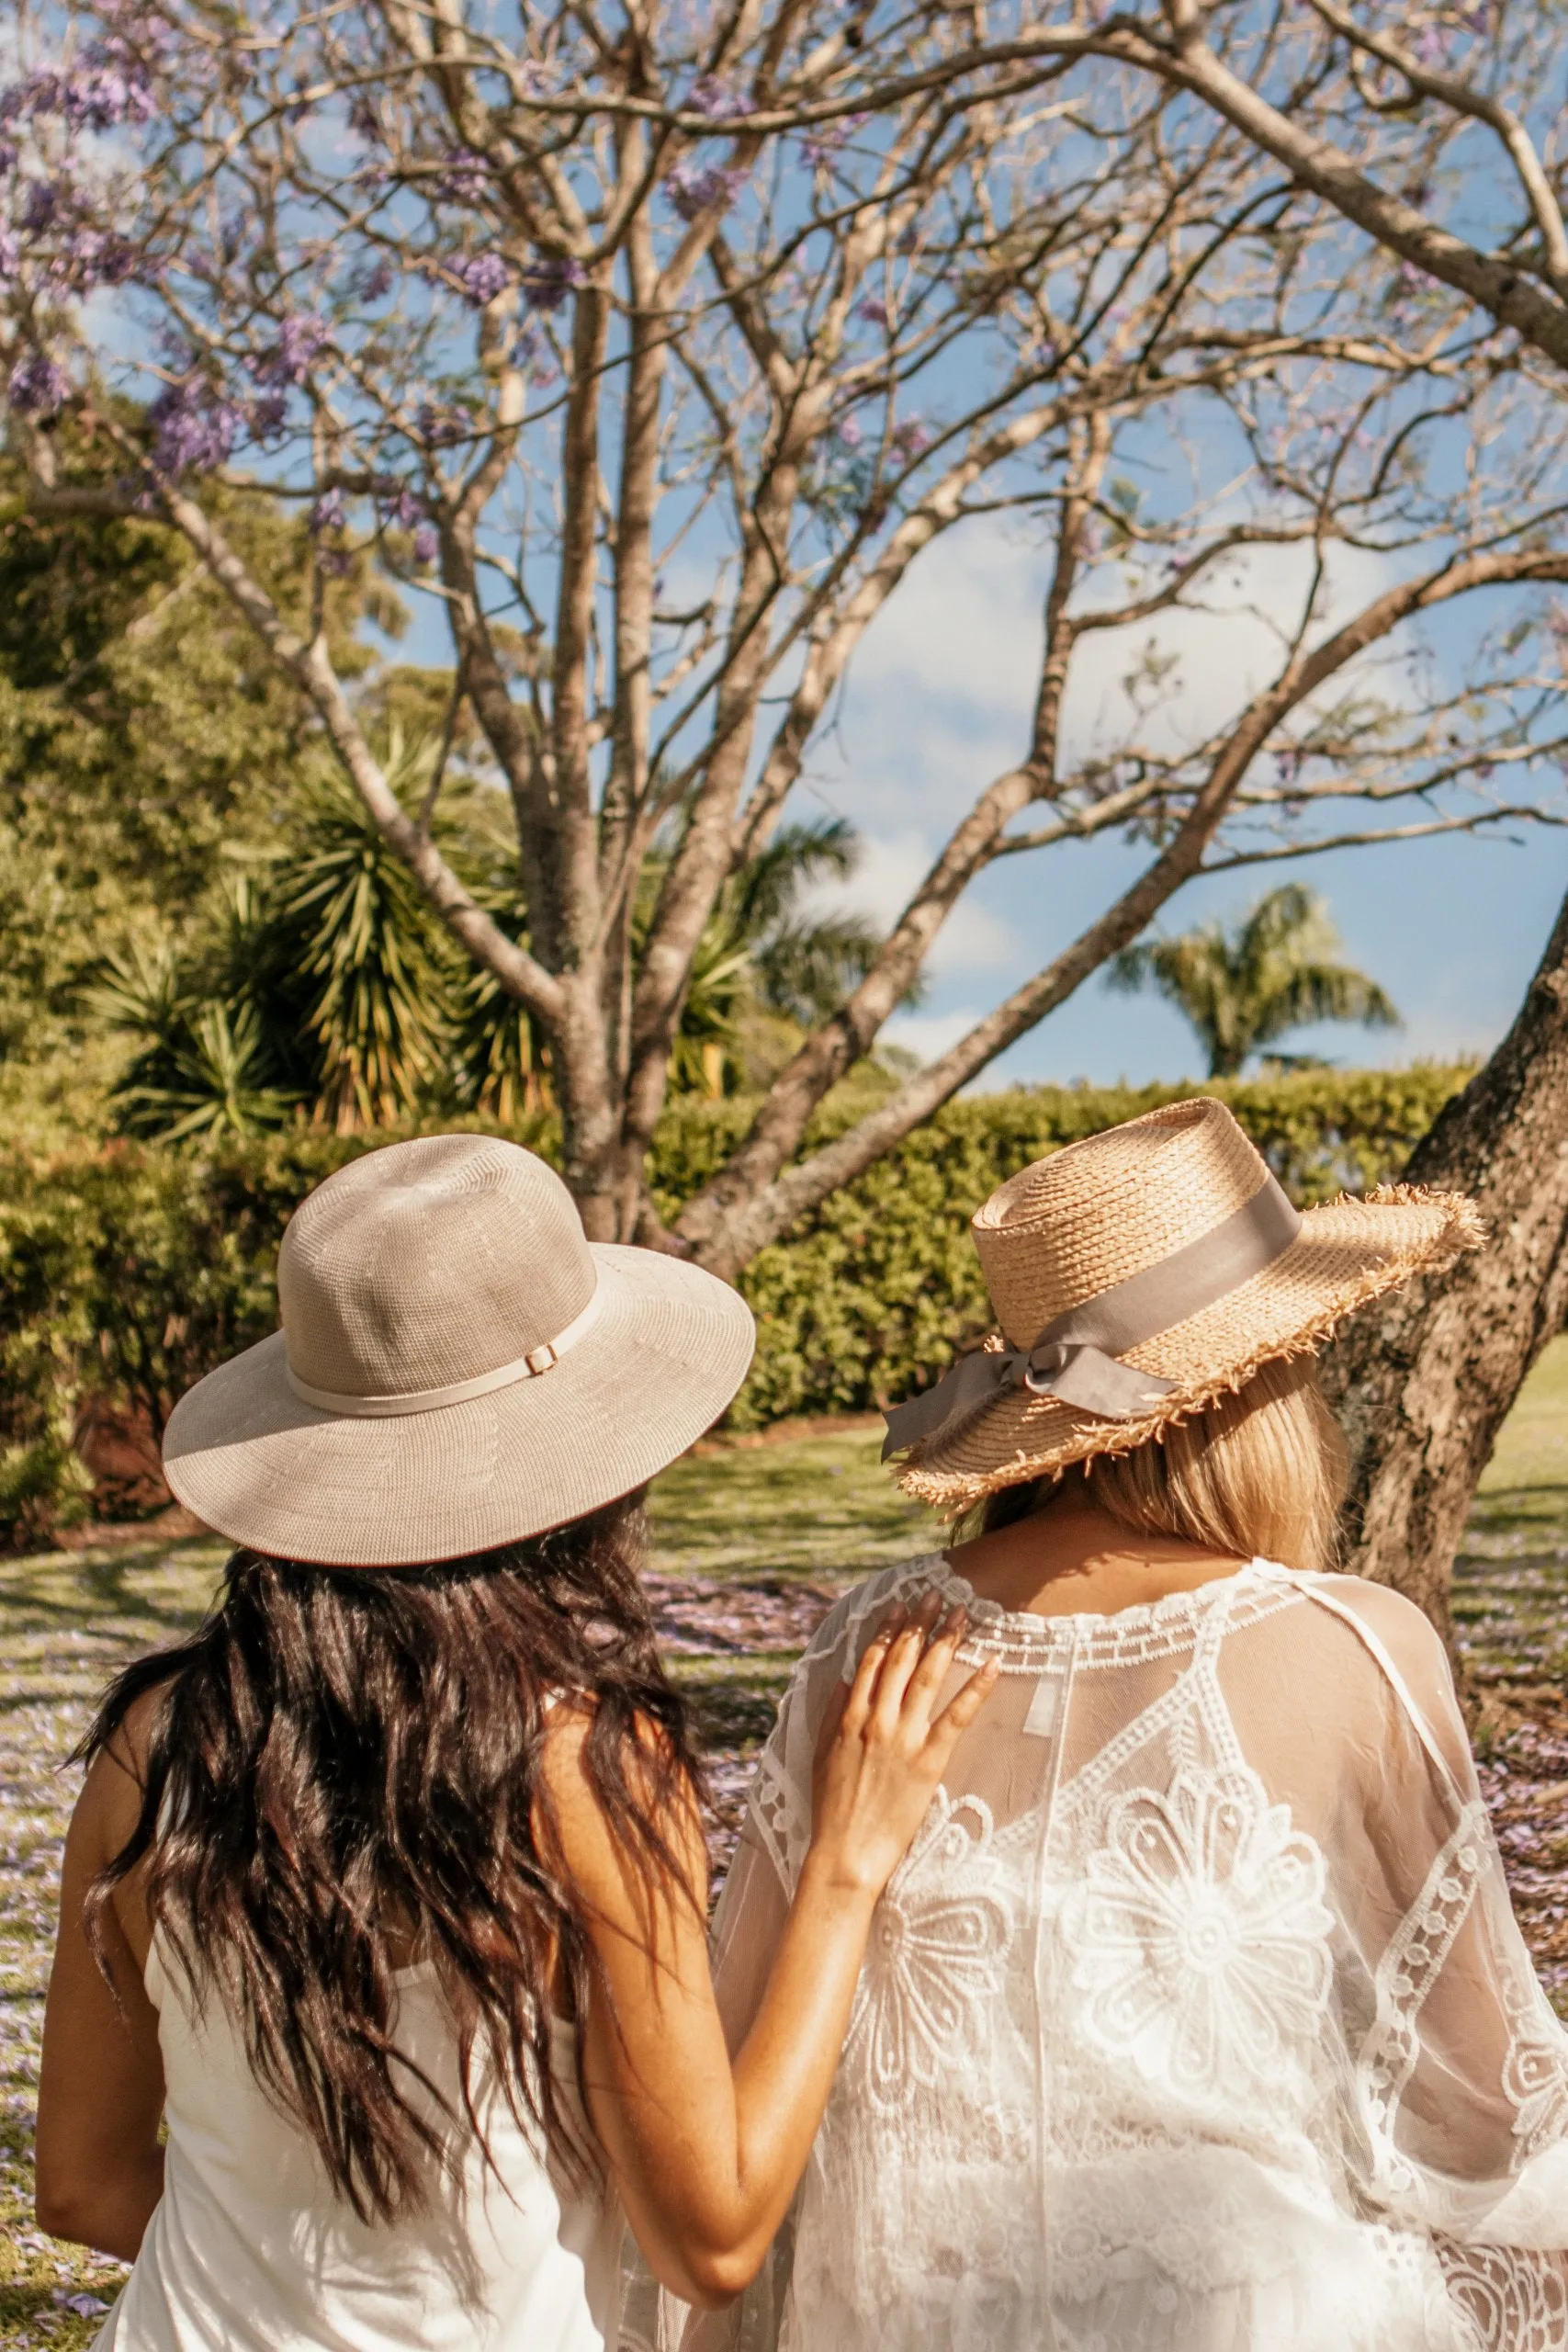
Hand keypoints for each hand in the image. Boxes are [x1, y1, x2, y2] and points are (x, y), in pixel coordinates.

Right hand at [806, 1594, 998, 1900]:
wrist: (845, 1853)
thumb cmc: (832, 1809)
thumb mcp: (821, 1755)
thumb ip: (832, 1713)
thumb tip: (845, 1679)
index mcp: (850, 1716)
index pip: (872, 1660)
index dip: (888, 1629)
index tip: (900, 1606)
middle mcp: (876, 1718)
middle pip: (901, 1658)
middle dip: (919, 1623)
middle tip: (935, 1595)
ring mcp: (903, 1737)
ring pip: (927, 1676)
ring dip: (946, 1640)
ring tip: (962, 1614)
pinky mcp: (928, 1760)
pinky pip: (957, 1716)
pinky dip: (976, 1686)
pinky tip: (993, 1663)